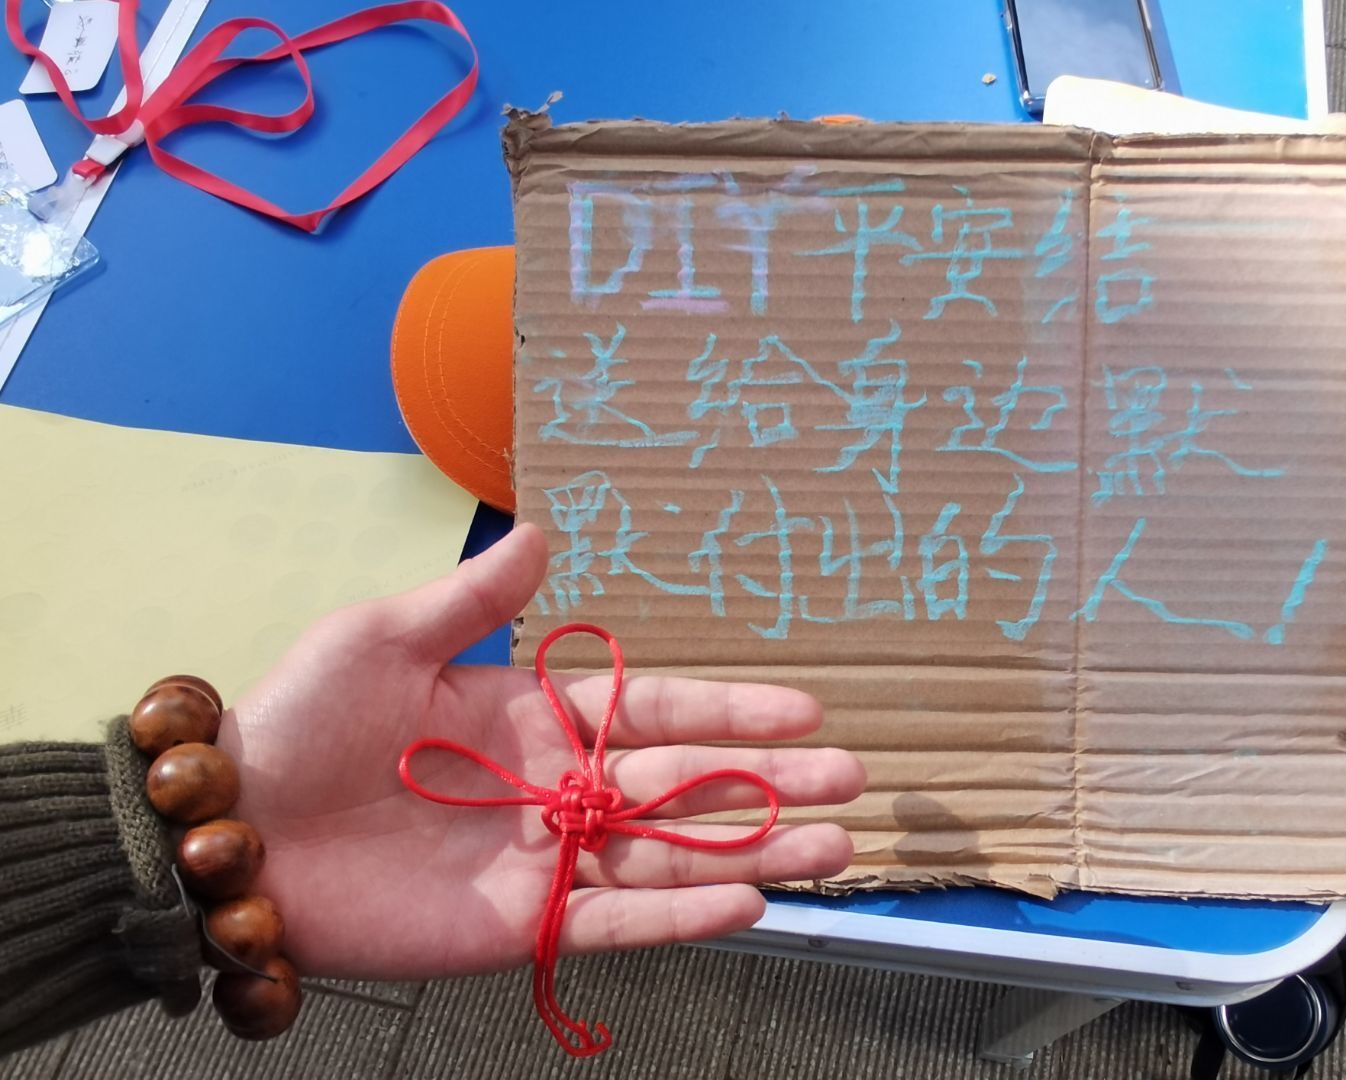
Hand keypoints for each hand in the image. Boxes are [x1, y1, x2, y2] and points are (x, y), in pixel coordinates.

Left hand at [219, 523, 864, 980]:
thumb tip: (543, 533)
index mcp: (533, 715)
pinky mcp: (514, 925)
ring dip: (750, 850)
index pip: (655, 709)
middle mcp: (554, 788)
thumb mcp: (385, 635)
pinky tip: (746, 901)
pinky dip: (678, 916)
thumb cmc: (302, 720)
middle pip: (684, 785)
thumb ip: (476, 599)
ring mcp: (541, 860)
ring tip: (831, 846)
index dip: (730, 708)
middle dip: (768, 782)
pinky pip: (611, 923)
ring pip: (667, 856)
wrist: (230, 829)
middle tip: (851, 780)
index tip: (804, 707)